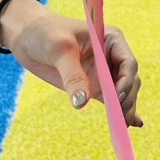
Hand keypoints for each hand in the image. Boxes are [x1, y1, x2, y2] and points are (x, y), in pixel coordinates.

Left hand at [5, 0, 143, 125]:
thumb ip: (73, 75)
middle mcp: (111, 56)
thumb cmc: (45, 33)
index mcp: (111, 40)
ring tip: (122, 126)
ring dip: (125, 108)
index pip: (128, 63)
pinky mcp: (92, 85)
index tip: (117, 97)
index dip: (126, 81)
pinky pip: (109, 100)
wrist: (27, 35)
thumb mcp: (60, 50)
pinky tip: (131, 124)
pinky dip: (119, 110)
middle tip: (120, 119)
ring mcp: (102, 72)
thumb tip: (82, 102)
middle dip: (127, 99)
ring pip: (122, 92)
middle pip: (128, 80)